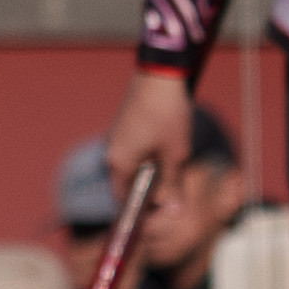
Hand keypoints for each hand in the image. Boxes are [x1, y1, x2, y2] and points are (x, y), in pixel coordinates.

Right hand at [101, 60, 199, 219]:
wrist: (159, 75)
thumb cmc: (168, 116)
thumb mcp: (176, 154)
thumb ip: (173, 185)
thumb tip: (173, 212)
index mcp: (119, 164)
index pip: (124, 199)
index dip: (141, 211)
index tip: (161, 213)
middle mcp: (112, 152)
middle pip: (127, 183)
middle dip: (148, 191)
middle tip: (174, 190)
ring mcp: (116, 137)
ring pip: (131, 165)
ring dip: (149, 172)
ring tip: (174, 163)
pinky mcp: (123, 125)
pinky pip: (132, 150)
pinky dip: (147, 156)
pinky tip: (167, 145)